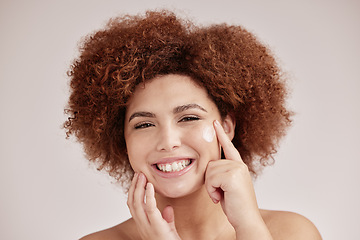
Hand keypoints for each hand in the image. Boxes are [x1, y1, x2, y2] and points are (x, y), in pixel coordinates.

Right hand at [127, 172, 180, 239]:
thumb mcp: (168, 229)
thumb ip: (166, 218)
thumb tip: (167, 207)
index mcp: (143, 225)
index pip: (132, 206)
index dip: (132, 192)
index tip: (137, 180)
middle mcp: (142, 226)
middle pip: (132, 203)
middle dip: (134, 187)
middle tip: (138, 173)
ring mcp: (147, 227)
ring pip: (137, 204)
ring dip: (138, 188)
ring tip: (142, 176)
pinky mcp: (157, 226)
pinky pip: (149, 208)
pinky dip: (148, 195)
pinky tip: (150, 186)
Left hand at [205, 120, 271, 238]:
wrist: (246, 220)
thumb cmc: (236, 206)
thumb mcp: (228, 187)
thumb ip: (222, 174)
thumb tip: (211, 167)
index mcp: (238, 166)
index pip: (228, 147)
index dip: (221, 134)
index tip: (215, 123)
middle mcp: (239, 165)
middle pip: (210, 164)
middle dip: (210, 182)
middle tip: (220, 194)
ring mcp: (237, 168)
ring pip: (209, 171)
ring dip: (211, 187)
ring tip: (222, 196)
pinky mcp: (232, 175)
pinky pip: (211, 179)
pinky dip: (212, 190)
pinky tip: (221, 197)